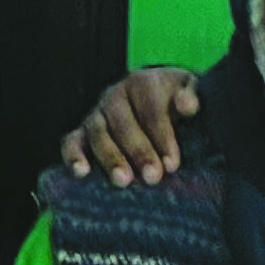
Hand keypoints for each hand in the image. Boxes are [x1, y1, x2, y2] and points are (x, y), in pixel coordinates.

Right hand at [60, 63, 200, 185]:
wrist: (161, 105)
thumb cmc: (179, 104)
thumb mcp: (190, 94)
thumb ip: (192, 97)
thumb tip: (187, 105)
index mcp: (143, 83)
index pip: (151, 109)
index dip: (162, 136)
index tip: (172, 164)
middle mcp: (115, 96)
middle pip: (123, 122)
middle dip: (139, 151)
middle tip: (153, 177)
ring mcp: (96, 114)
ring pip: (97, 132)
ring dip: (109, 157)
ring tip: (123, 180)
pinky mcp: (81, 133)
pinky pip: (71, 142)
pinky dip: (73, 156)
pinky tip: (81, 173)